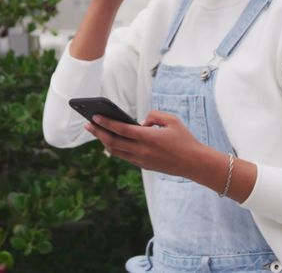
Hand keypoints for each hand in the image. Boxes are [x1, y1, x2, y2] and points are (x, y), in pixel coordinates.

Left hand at [83, 110, 205, 178]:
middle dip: (98, 132)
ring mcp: (142, 160)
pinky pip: (124, 157)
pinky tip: (111, 142)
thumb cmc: (185, 139)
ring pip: (116, 152)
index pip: (121, 129)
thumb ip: (154, 116)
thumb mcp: (172, 120)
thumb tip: (141, 122)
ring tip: (96, 132)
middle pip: (113, 142)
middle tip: (87, 124)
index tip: (94, 116)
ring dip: (104, 142)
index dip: (106, 123)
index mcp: (148, 137)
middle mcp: (142, 150)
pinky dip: (114, 149)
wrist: (194, 163)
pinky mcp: (144, 166)